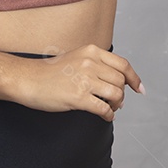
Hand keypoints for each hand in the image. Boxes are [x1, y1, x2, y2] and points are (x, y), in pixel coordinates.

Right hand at [13, 43, 143, 121]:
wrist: (29, 79)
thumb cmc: (50, 71)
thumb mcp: (77, 57)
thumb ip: (96, 63)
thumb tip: (116, 80)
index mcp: (92, 51)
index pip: (123, 64)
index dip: (135, 78)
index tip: (139, 88)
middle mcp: (90, 63)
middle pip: (121, 80)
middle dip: (123, 94)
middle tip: (118, 102)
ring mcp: (85, 80)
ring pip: (116, 94)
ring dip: (117, 104)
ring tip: (111, 108)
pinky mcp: (78, 97)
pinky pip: (104, 108)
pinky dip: (109, 115)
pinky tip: (106, 116)